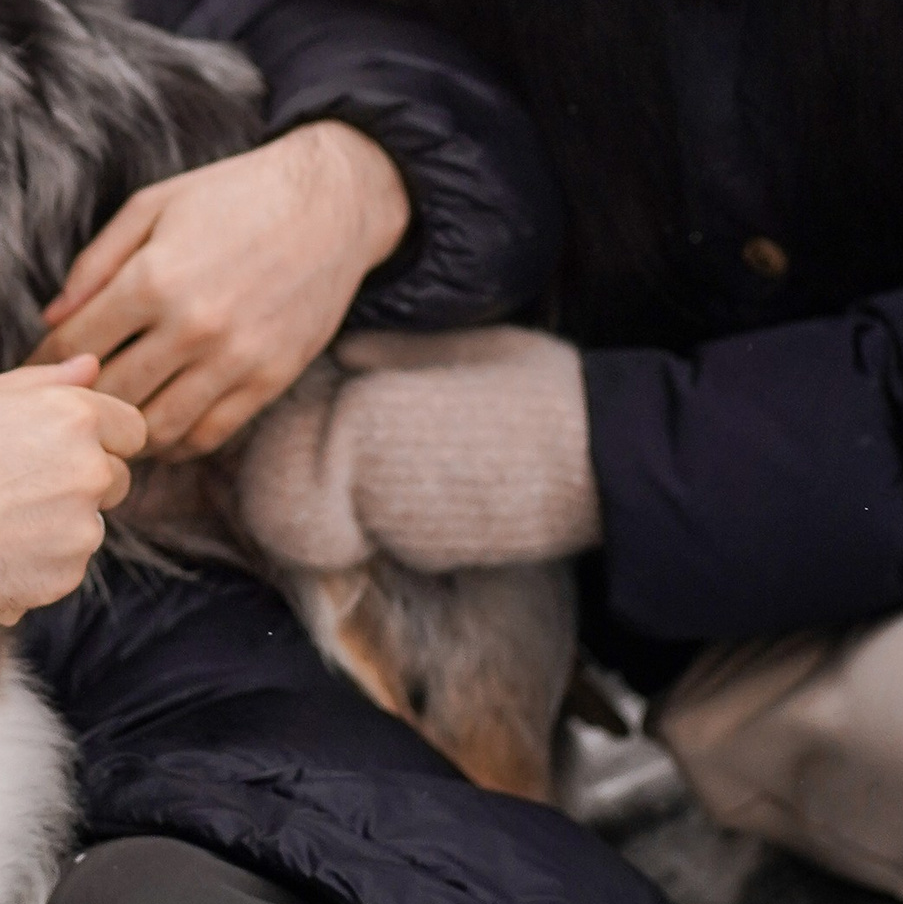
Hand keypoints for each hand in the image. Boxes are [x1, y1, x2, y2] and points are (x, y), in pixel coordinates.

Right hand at [0, 359, 144, 683]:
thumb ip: (45, 384)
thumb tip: (91, 369)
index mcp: (71, 416)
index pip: (131, 428)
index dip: (99, 438)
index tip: (58, 451)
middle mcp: (87, 471)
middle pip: (117, 480)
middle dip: (80, 484)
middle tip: (12, 488)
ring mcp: (78, 532)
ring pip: (87, 529)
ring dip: (55, 529)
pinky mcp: (59, 581)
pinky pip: (61, 570)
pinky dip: (32, 567)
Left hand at [37, 125, 410, 460]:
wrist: (330, 204)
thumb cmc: (232, 196)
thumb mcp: (153, 206)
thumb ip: (96, 263)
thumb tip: (51, 320)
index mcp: (154, 278)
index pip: (76, 346)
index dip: (42, 366)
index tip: (29, 375)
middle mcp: (193, 325)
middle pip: (110, 394)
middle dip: (78, 402)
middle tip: (61, 406)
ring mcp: (235, 359)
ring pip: (156, 427)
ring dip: (124, 431)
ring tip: (107, 421)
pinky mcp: (270, 380)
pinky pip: (209, 435)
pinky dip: (175, 443)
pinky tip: (157, 426)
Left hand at [233, 325, 599, 573]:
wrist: (607, 460)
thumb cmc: (539, 387)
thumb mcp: (463, 347)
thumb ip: (394, 353)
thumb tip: (344, 351)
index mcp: (366, 412)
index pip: (295, 429)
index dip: (302, 424)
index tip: (324, 410)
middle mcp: (368, 478)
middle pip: (311, 479)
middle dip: (323, 465)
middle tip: (361, 439)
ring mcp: (397, 525)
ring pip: (349, 511)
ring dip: (363, 491)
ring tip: (414, 456)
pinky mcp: (432, 557)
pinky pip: (391, 535)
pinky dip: (401, 515)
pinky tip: (444, 484)